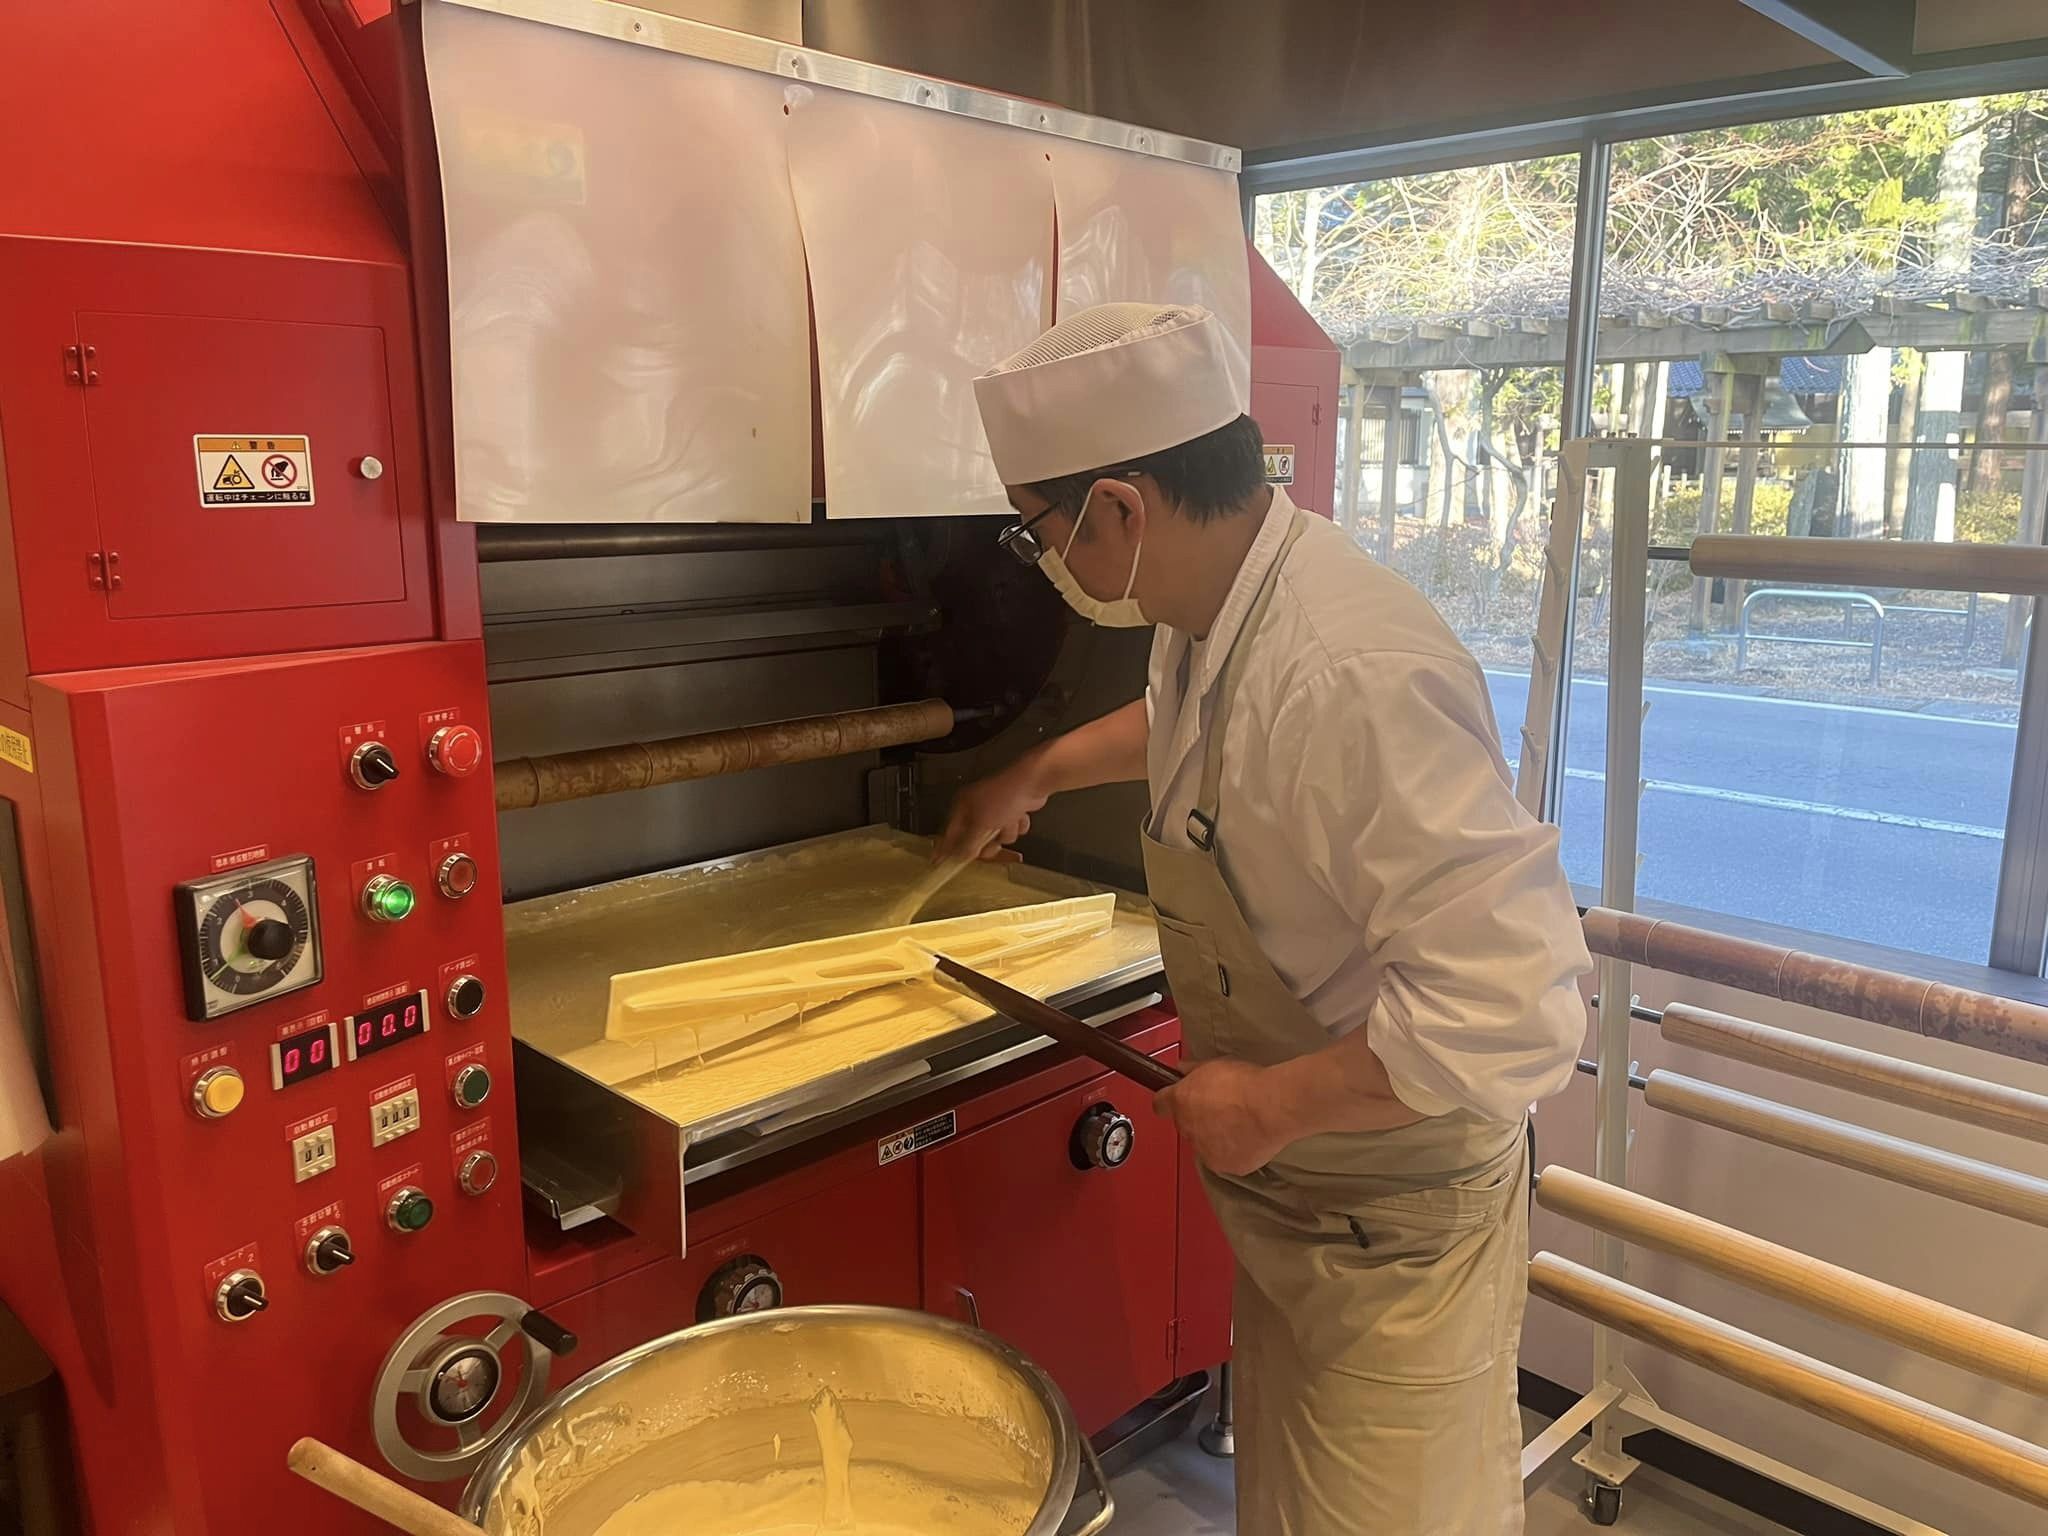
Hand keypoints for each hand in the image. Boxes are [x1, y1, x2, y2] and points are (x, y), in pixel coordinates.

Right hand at [935, 761, 1050, 864]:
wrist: (1032, 783)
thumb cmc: (1004, 795)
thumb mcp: (981, 825)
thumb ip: (969, 844)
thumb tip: (959, 857)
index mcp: (963, 806)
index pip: (950, 832)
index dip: (948, 848)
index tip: (942, 862)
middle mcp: (977, 808)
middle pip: (976, 839)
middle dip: (988, 843)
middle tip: (993, 843)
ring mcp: (995, 811)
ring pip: (997, 838)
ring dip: (1006, 833)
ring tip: (1009, 820)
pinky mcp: (1012, 813)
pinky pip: (1011, 831)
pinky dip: (1018, 826)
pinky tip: (1020, 815)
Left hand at [1154, 1059, 1288, 1176]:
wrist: (1272, 1107)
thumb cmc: (1248, 1084)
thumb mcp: (1217, 1064)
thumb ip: (1194, 1069)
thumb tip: (1183, 1069)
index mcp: (1181, 1100)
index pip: (1160, 1104)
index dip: (1169, 1101)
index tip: (1177, 1099)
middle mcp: (1187, 1128)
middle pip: (1185, 1125)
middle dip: (1198, 1118)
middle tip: (1222, 1108)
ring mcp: (1205, 1150)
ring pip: (1204, 1144)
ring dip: (1216, 1136)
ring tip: (1240, 1123)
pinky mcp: (1225, 1166)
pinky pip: (1225, 1159)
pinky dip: (1234, 1151)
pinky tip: (1249, 1138)